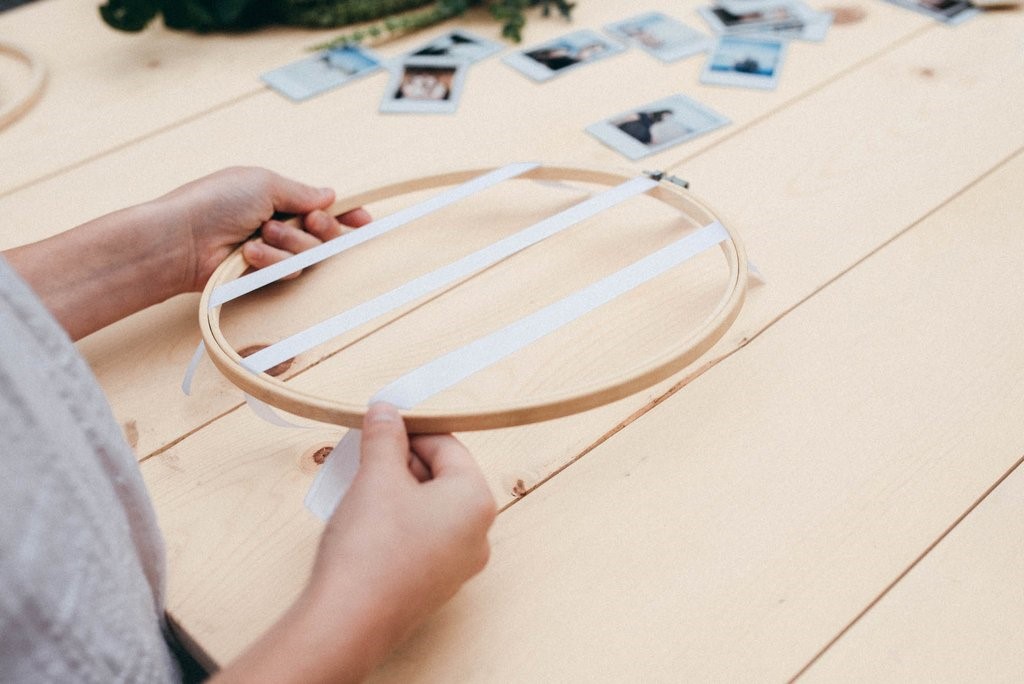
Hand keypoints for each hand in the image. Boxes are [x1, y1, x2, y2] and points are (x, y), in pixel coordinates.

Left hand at [4, 167, 371, 339]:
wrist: (181, 240)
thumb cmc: (214, 202)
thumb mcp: (264, 183)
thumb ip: (302, 193)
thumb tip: (330, 195)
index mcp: (279, 197)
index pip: (323, 206)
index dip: (346, 214)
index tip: (364, 220)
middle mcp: (279, 224)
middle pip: (326, 233)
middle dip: (321, 229)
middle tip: (308, 224)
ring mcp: (273, 252)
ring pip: (311, 254)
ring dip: (290, 245)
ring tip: (261, 237)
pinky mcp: (265, 276)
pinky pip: (291, 273)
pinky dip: (274, 263)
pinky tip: (250, 256)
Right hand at [215, 403, 495, 682]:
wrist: (348, 620)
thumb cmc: (371, 546)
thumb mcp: (376, 476)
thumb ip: (385, 437)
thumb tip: (386, 411)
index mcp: (476, 500)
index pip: (448, 445)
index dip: (411, 429)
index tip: (382, 422)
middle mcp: (477, 533)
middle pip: (442, 476)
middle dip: (403, 461)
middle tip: (367, 452)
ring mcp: (458, 564)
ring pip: (430, 508)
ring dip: (398, 490)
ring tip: (362, 484)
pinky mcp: (434, 584)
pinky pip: (422, 537)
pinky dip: (397, 521)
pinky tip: (367, 519)